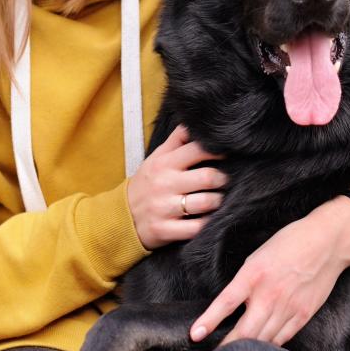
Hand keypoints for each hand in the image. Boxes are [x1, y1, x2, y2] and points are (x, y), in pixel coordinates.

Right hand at [127, 125, 227, 249]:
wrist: (122, 217)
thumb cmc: (146, 184)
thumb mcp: (156, 158)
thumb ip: (176, 140)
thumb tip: (193, 121)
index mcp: (164, 164)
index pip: (197, 150)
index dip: (218, 151)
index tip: (227, 154)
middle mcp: (165, 184)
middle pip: (207, 177)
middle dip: (223, 179)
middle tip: (226, 181)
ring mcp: (165, 208)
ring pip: (205, 203)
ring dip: (218, 201)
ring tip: (219, 199)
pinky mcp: (165, 230)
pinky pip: (196, 228)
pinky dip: (208, 223)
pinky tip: (210, 218)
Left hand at [188, 199, 349, 346]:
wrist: (327, 242)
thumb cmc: (290, 243)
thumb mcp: (258, 256)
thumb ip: (245, 281)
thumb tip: (232, 304)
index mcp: (254, 274)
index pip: (226, 302)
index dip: (209, 321)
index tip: (195, 335)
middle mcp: (270, 294)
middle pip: (244, 331)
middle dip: (227, 347)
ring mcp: (288, 307)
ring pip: (263, 340)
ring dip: (247, 350)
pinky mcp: (303, 314)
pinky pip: (282, 338)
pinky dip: (269, 346)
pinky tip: (260, 350)